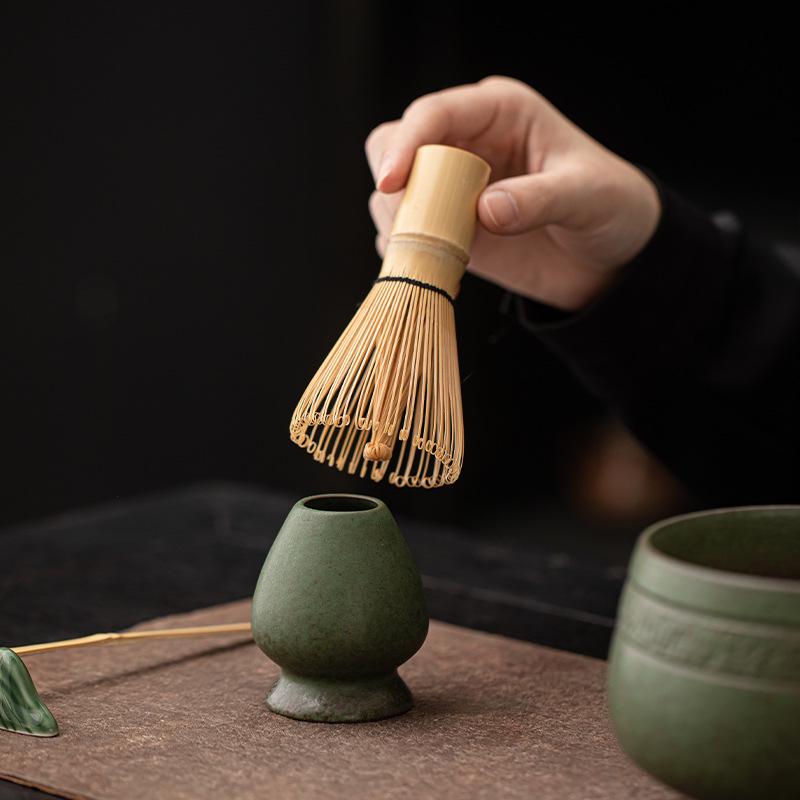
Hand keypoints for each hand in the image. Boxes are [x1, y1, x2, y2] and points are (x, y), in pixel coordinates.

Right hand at [365, 76, 660, 311]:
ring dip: (400, 226)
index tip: (391, 183)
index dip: (406, 144)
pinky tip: (440, 271)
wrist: (610, 258)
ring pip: (392, 195)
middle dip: (395, 185)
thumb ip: (539, 200)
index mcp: (498, 112)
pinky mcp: (447, 228)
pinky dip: (408, 254)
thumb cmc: (610, 206)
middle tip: (415, 226)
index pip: (433, 114)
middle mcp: (466, 143)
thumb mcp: (587, 196)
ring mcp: (451, 187)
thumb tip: (485, 210)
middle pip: (393, 145)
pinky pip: (405, 236)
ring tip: (438, 256)